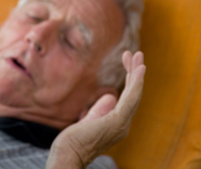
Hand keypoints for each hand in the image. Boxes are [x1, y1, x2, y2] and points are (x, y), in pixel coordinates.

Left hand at [46, 51, 145, 168]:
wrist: (68, 153)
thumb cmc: (75, 140)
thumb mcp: (89, 120)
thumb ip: (100, 109)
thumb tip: (111, 96)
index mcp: (117, 123)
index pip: (127, 98)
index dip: (130, 79)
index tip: (127, 60)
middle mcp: (124, 124)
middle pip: (134, 94)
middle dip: (135, 72)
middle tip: (136, 53)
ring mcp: (122, 124)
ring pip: (135, 94)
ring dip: (137, 73)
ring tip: (138, 56)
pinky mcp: (117, 121)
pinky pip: (130, 99)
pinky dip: (136, 83)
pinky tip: (138, 70)